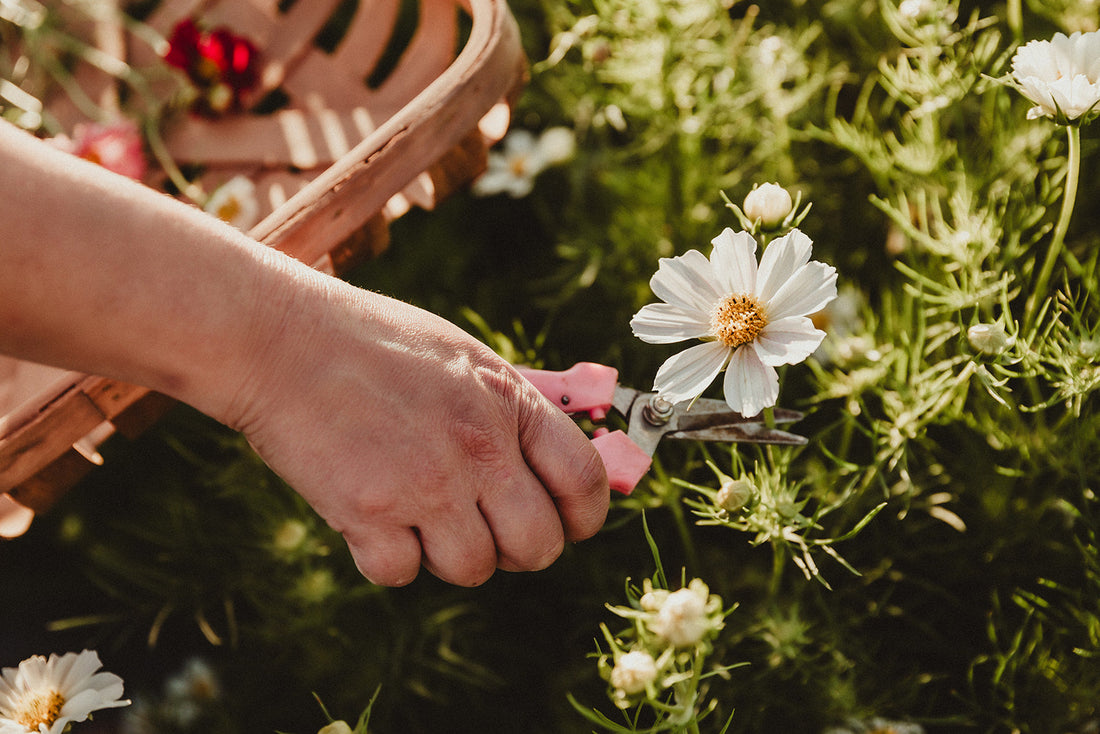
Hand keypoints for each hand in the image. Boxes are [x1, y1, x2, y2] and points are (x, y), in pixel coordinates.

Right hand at [222, 273, 609, 585]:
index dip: (584, 516)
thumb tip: (552, 464)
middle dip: (519, 550)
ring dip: (449, 554)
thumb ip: (510, 410)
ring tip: (420, 514)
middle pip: (539, 546)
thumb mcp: (463, 357)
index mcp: (509, 402)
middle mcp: (478, 448)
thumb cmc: (371, 343)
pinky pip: (402, 574)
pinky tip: (372, 518)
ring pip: (473, 569)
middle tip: (488, 530)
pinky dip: (388, 559)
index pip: (585, 481)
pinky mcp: (367, 513)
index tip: (567, 524)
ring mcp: (426, 484)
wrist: (280, 339)